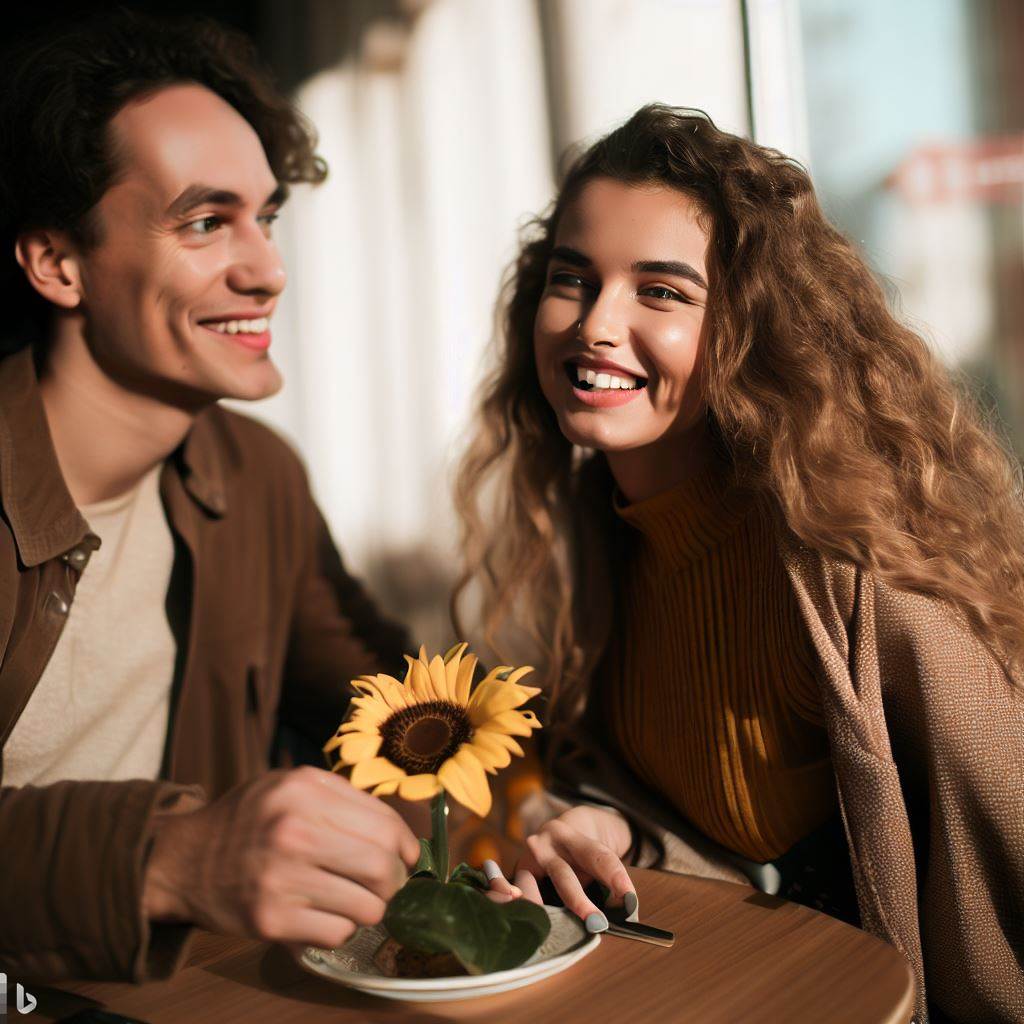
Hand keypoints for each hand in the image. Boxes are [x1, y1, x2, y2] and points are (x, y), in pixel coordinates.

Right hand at [142, 766, 419, 951]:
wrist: (185, 859)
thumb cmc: (249, 820)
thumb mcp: (290, 785)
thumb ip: (342, 798)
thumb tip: (400, 832)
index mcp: (304, 790)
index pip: (385, 826)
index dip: (406, 846)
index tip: (406, 856)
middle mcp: (293, 831)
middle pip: (382, 868)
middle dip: (393, 881)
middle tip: (384, 883)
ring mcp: (281, 878)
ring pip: (367, 907)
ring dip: (368, 907)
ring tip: (352, 897)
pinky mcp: (271, 919)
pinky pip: (337, 933)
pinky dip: (340, 927)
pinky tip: (323, 912)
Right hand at [485, 804, 633, 926]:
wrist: (554, 834)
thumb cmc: (580, 851)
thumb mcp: (596, 855)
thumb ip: (608, 879)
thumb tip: (626, 911)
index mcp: (572, 836)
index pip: (598, 857)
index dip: (615, 877)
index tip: (630, 898)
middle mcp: (546, 844)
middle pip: (564, 875)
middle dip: (578, 901)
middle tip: (596, 923)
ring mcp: (526, 860)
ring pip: (529, 884)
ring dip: (539, 908)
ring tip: (548, 931)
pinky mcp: (515, 876)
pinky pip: (506, 890)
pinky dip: (512, 905)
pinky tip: (518, 923)